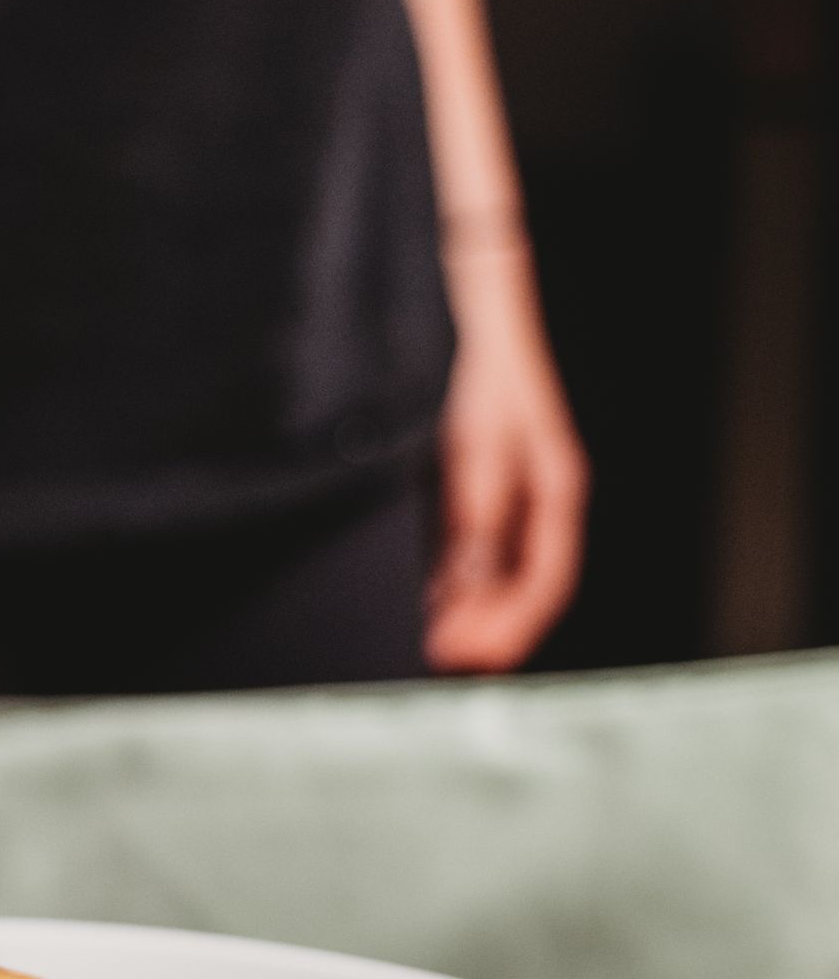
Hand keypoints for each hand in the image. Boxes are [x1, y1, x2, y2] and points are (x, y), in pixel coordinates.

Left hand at [425, 235, 588, 673]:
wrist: (479, 318)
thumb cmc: (484, 375)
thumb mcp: (476, 448)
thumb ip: (475, 518)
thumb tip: (465, 586)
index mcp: (556, 493)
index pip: (545, 581)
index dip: (510, 625)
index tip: (469, 656)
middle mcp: (541, 502)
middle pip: (522, 586)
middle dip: (486, 629)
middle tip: (439, 661)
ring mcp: (514, 496)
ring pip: (497, 573)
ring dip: (467, 610)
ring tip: (427, 641)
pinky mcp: (483, 487)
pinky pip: (474, 549)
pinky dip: (453, 579)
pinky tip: (422, 596)